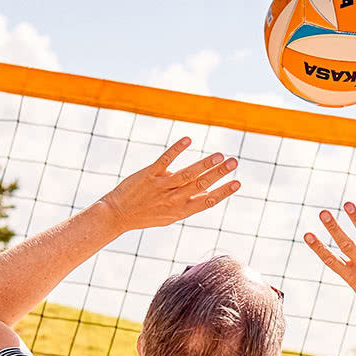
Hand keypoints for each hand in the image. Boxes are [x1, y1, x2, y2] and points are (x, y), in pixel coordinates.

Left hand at [96, 137, 240, 230]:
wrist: (117, 215)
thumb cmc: (146, 214)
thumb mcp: (169, 216)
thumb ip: (188, 204)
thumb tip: (208, 194)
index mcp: (181, 211)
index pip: (207, 201)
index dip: (223, 192)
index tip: (238, 183)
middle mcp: (173, 199)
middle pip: (201, 185)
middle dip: (219, 174)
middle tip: (234, 162)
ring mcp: (161, 187)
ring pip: (187, 174)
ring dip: (204, 164)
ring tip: (219, 155)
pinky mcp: (149, 175)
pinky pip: (165, 161)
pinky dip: (177, 150)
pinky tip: (188, 140)